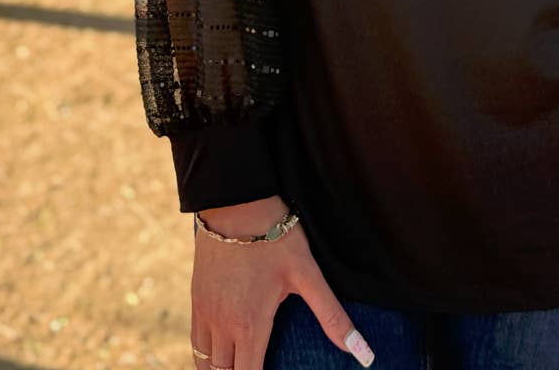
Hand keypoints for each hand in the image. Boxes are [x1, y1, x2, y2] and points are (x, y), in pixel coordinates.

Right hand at [190, 194, 374, 368]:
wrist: (237, 204)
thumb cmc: (275, 237)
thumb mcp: (307, 275)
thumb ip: (332, 316)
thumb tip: (363, 353)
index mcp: (250, 326)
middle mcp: (223, 326)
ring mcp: (206, 312)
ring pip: (205, 364)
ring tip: (238, 369)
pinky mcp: (197, 298)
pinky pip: (195, 341)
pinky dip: (206, 357)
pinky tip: (219, 355)